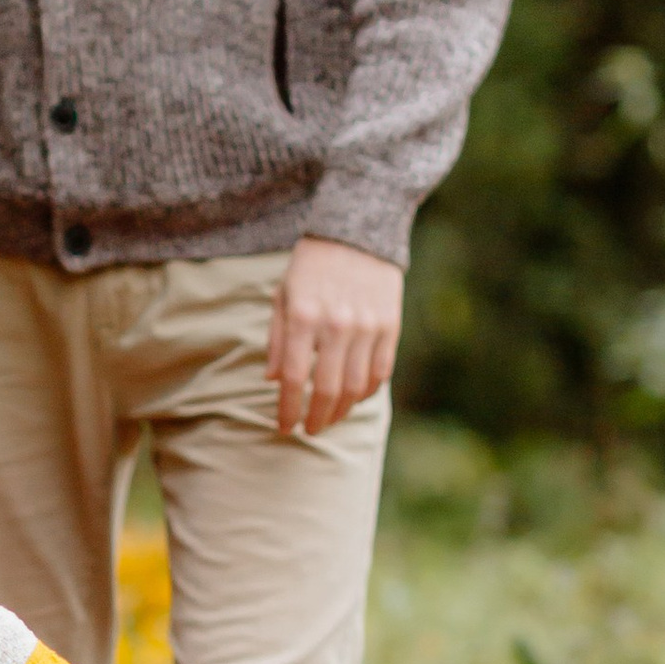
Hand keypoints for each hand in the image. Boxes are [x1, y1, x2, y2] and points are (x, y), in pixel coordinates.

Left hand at [266, 237, 402, 438]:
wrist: (357, 233)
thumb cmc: (312, 267)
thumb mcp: (283, 296)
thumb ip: (278, 340)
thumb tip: (274, 381)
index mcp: (304, 316)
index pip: (295, 378)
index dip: (288, 409)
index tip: (284, 427)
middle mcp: (337, 324)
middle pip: (327, 389)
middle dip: (316, 418)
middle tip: (309, 430)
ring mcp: (367, 326)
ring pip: (356, 386)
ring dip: (341, 410)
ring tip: (329, 418)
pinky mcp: (389, 326)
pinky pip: (380, 372)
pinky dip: (366, 392)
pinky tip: (353, 398)